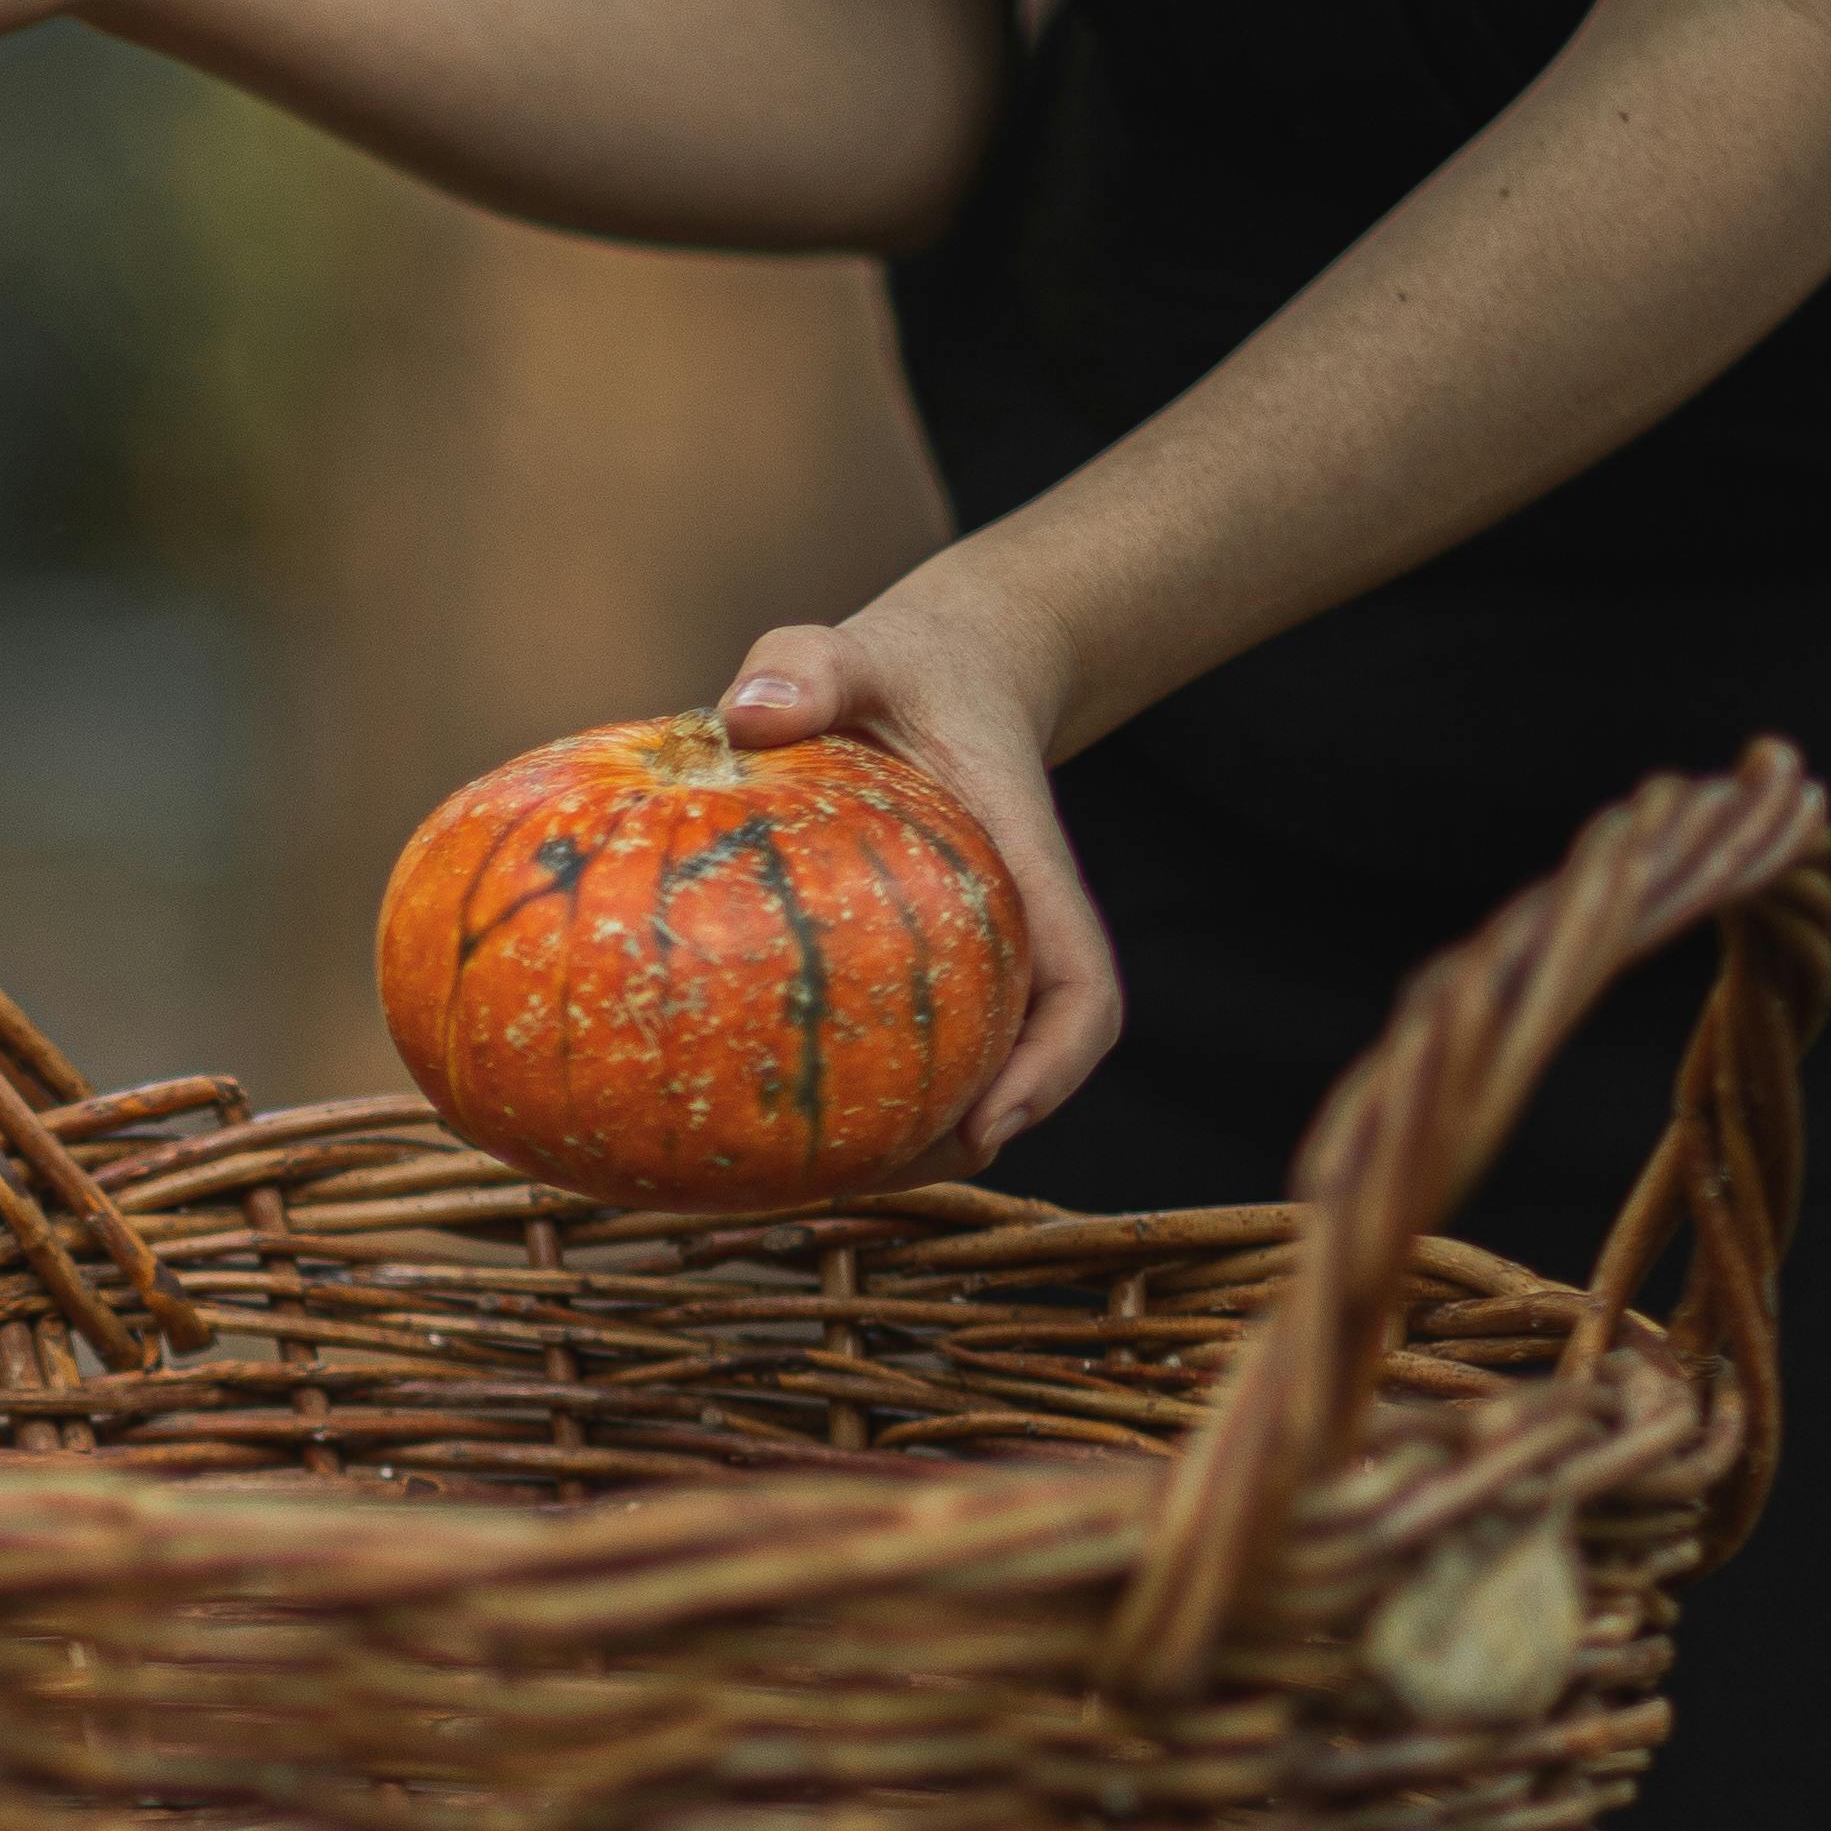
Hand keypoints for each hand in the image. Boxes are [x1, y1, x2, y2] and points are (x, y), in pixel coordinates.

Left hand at [716, 571, 1119, 1164]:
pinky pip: (908, 1052)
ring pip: (969, 1078)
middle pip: (1026, 1068)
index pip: (1082, 992)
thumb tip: (748, 713)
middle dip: (964, 1137)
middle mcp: (1016, 938)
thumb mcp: (851, 649)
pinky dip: (857, 1101)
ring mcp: (976, 966)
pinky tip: (765, 1129)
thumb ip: (808, 663)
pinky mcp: (926, 977)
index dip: (1051, 1071)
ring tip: (806, 1181)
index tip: (989, 1124)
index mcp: (1030, 874)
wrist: (928, 677)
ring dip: (908, 1140)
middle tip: (864, 1177)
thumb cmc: (894, 671)